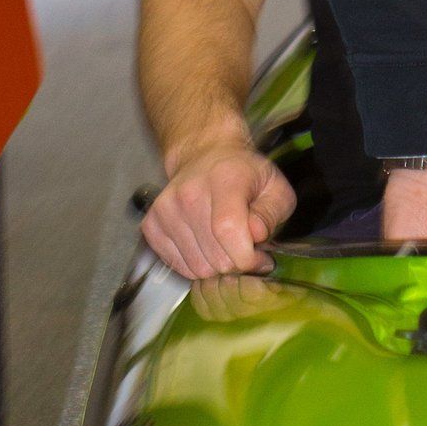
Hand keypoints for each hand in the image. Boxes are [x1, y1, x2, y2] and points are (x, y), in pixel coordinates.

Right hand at [143, 134, 295, 279]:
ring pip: (197, 268)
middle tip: (244, 247)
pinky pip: (178, 266)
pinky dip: (195, 264)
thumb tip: (256, 235)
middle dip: (236, 262)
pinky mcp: (151, 225)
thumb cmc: (243, 175)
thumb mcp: (275, 188)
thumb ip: (271, 213)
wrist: (204, 157)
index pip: (228, 231)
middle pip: (215, 257)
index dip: (248, 257)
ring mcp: (165, 210)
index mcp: (223, 179)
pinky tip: (205, 245)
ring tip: (224, 243)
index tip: (260, 257)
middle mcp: (188, 193)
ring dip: (216, 265)